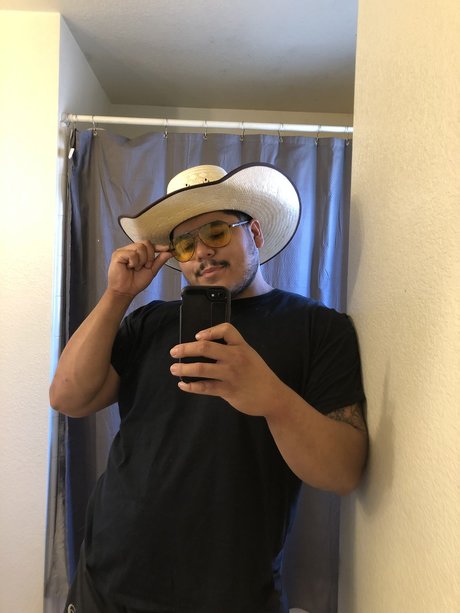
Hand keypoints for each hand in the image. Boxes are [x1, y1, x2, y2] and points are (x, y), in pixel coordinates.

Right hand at [107, 241, 171, 297]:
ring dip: (142, 261)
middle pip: (146, 243)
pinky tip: (129, 268)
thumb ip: (160, 260)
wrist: (126, 292)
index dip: (158, 246)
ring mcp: (123, 251)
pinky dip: (134, 262)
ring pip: (140, 247)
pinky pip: (132, 254)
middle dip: (150, 256)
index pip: (149, 244)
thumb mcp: (152, 270)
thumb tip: (170, 252)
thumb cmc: (136, 282)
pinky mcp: (118, 254)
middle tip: (146, 266)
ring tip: (136, 268)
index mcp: (137, 252)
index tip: (167, 248)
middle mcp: (130, 249)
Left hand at [169, 323, 286, 416]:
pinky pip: (205, 387)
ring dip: (184, 368)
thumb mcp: (249, 355)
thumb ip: (232, 350)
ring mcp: (231, 374)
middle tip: (174, 351)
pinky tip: (183, 384)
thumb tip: (204, 347)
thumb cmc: (258, 374)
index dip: (209, 331)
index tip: (197, 336)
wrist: (273, 396)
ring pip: (201, 368)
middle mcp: (235, 357)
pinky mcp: (228, 390)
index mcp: (241, 346)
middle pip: (206, 348)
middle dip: (186, 348)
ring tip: (174, 369)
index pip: (226, 329)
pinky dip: (191, 386)